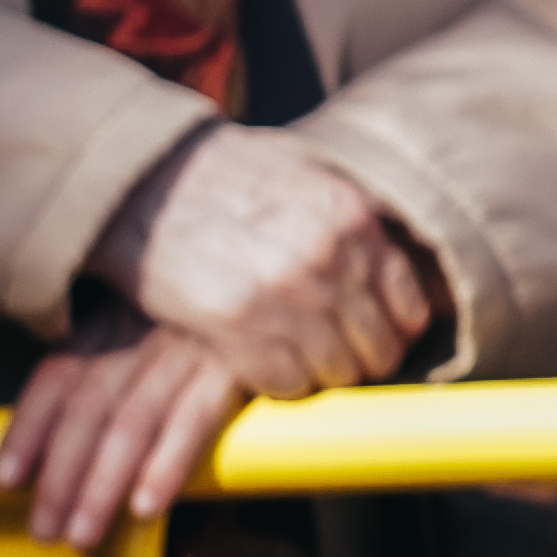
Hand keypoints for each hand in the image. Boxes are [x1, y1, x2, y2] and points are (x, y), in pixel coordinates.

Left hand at [0, 313, 241, 549]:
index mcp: (114, 323)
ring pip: (131, 423)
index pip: (56, 377)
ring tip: (83, 533)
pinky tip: (146, 504)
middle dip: (60, 476)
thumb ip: (103, 363)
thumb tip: (51, 437)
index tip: (6, 480)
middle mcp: (144, 332)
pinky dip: (167, 465)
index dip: (26, 430)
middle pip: (87, 409)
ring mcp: (190, 347)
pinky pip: (193, 421)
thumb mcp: (144, 324)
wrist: (281, 284)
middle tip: (44, 529)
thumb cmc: (203, 323)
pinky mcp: (236, 365)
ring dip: (102, 485)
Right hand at [87, 128, 440, 399]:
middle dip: (363, 358)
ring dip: (322, 374)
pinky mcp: (233, 323)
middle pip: (378, 346)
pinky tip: (269, 364)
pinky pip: (285, 383)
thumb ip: (362, 216)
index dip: (399, 330)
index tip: (382, 335)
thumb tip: (407, 259)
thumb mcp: (314, 174)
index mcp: (354, 218)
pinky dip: (283, 383)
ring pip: (336, 372)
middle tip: (340, 356)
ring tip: (302, 359)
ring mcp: (282, 293)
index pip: (411, 305)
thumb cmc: (231, 175)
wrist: (146, 181)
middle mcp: (327, 257)